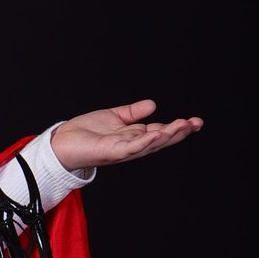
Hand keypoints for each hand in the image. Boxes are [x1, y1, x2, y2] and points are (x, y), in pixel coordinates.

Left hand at [51, 100, 201, 171]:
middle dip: (179, 132)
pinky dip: (145, 141)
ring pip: (150, 144)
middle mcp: (132, 145)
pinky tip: (157, 133)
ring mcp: (123, 150)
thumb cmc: (85, 133)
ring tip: (183, 126)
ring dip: (168, 136)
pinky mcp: (112, 152)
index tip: (194, 121)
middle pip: (160, 139)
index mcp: (134, 137)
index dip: (177, 127)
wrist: (62, 143)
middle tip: (196, 123)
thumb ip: (133, 113)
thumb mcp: (114, 117)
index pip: (160, 131)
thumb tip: (153, 105)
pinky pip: (132, 147)